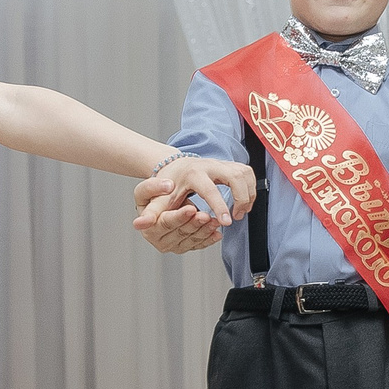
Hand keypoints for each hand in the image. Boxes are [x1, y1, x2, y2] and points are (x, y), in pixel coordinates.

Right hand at [131, 186, 223, 254]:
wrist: (164, 199)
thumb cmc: (155, 194)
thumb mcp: (148, 188)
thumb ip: (153, 187)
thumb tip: (168, 185)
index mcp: (148, 227)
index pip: (165, 222)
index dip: (179, 217)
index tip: (192, 208)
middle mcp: (159, 240)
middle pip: (180, 232)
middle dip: (194, 224)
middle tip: (206, 215)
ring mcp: (172, 246)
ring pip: (191, 239)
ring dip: (205, 231)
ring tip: (215, 221)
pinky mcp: (184, 247)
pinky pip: (198, 245)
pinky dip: (209, 239)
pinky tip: (217, 233)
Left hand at [139, 155, 254, 225]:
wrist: (174, 165)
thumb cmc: (168, 185)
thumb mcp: (158, 199)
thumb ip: (151, 213)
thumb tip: (139, 225)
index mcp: (193, 173)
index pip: (211, 189)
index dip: (220, 206)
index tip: (227, 222)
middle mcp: (211, 165)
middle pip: (235, 176)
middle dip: (241, 198)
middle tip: (236, 218)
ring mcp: (222, 163)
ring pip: (245, 174)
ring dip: (248, 194)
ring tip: (240, 213)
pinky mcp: (231, 165)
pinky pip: (248, 175)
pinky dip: (250, 190)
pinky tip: (243, 204)